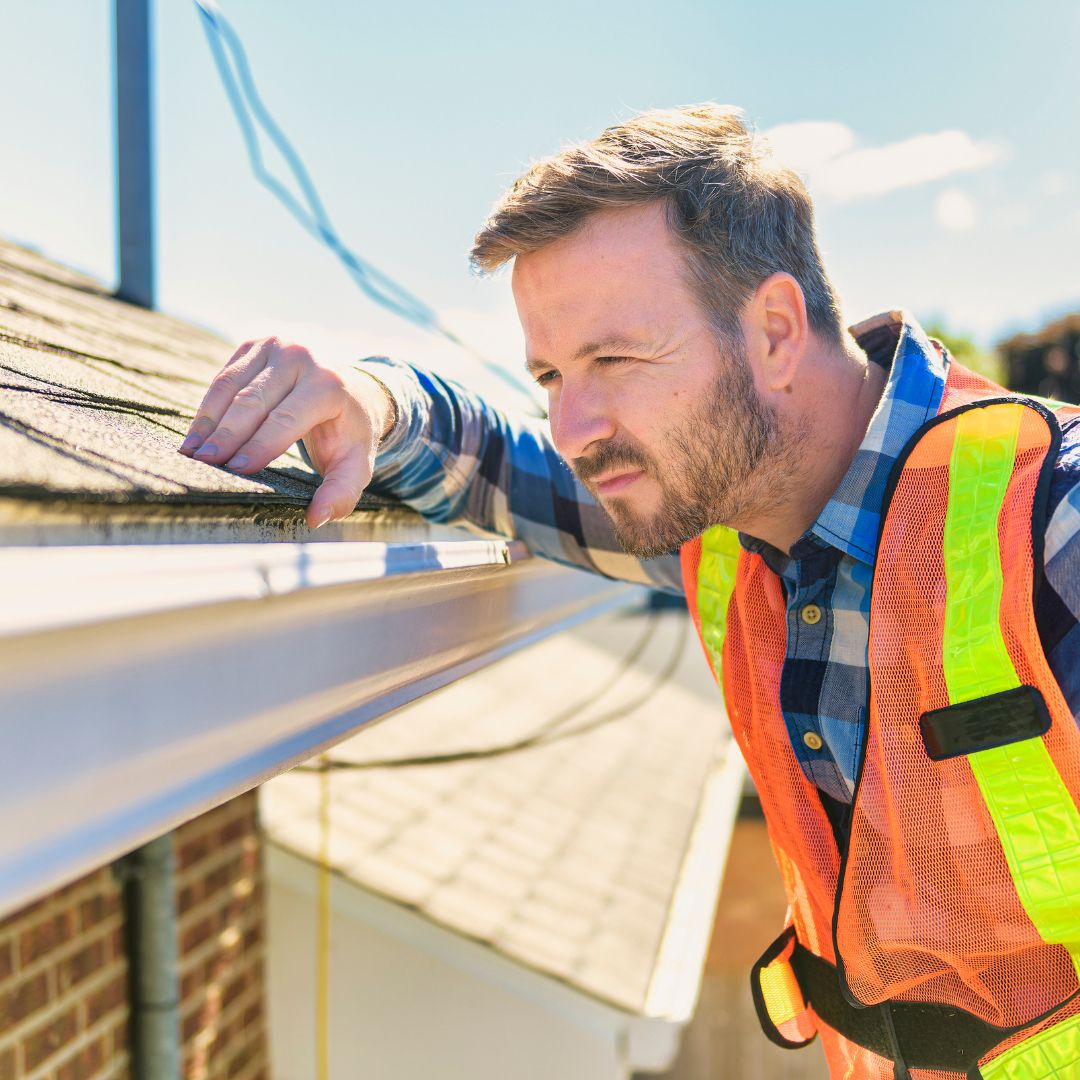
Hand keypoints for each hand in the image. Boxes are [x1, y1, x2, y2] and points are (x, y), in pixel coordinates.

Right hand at [178, 337, 394, 528]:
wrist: (350, 390)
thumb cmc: (348, 433)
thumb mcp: (356, 464)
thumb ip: (341, 492)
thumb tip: (316, 519)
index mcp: (329, 385)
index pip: (287, 419)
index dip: (259, 445)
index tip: (235, 469)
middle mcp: (302, 357)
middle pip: (254, 401)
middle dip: (227, 434)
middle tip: (203, 463)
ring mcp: (276, 345)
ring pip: (232, 386)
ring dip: (208, 421)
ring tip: (191, 452)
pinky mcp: (255, 345)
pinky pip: (224, 377)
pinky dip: (208, 407)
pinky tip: (197, 435)